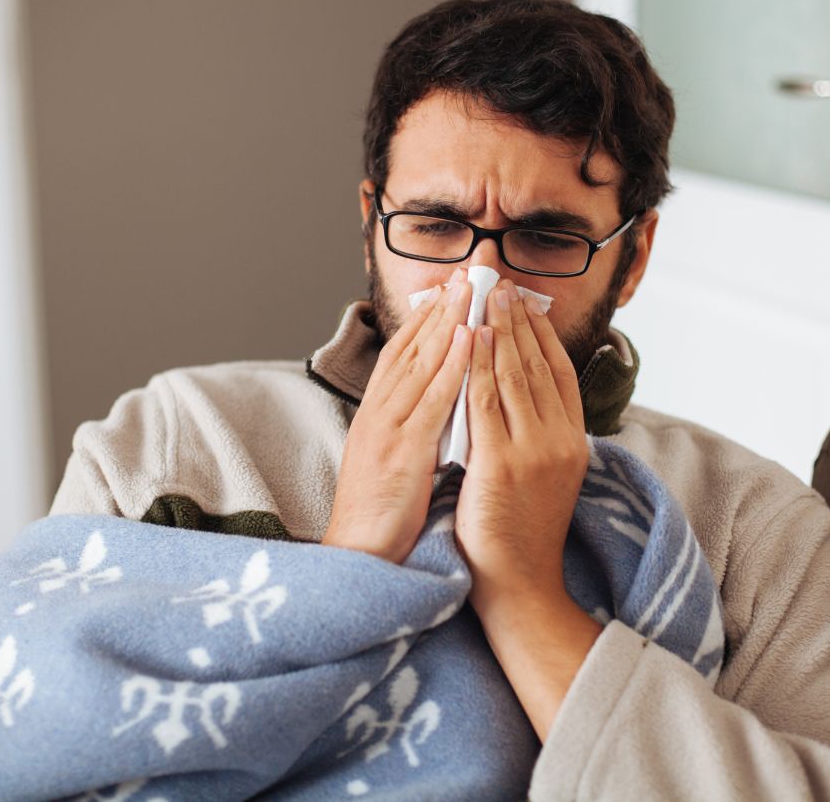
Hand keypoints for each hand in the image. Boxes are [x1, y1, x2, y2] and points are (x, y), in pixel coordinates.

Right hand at [322, 269, 472, 563]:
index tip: (449, 289)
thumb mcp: (395, 460)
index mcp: (377, 414)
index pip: (402, 353)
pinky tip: (471, 340)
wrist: (357, 556)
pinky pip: (432, 400)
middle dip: (440, 307)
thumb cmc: (380, 516)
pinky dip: (452, 365)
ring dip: (448, 321)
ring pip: (421, 363)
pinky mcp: (402, 451)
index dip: (426, 318)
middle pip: (411, 347)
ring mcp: (388, 428)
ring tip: (472, 288)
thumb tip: (440, 403)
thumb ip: (412, 427)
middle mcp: (379, 412)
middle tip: (465, 272)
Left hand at [455, 278, 589, 607]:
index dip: (541, 334)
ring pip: (513, 375)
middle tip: (501, 286)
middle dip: (517, 321)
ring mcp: (534, 450)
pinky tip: (468, 339)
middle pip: (537, 365)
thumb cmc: (522, 532)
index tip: (525, 304)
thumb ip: (539, 434)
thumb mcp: (546, 474)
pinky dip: (476, 365)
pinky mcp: (502, 463)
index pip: (559, 372)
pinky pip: (485, 401)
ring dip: (497, 330)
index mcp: (573, 441)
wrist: (521, 585)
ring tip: (484, 298)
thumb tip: (525, 395)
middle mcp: (560, 440)